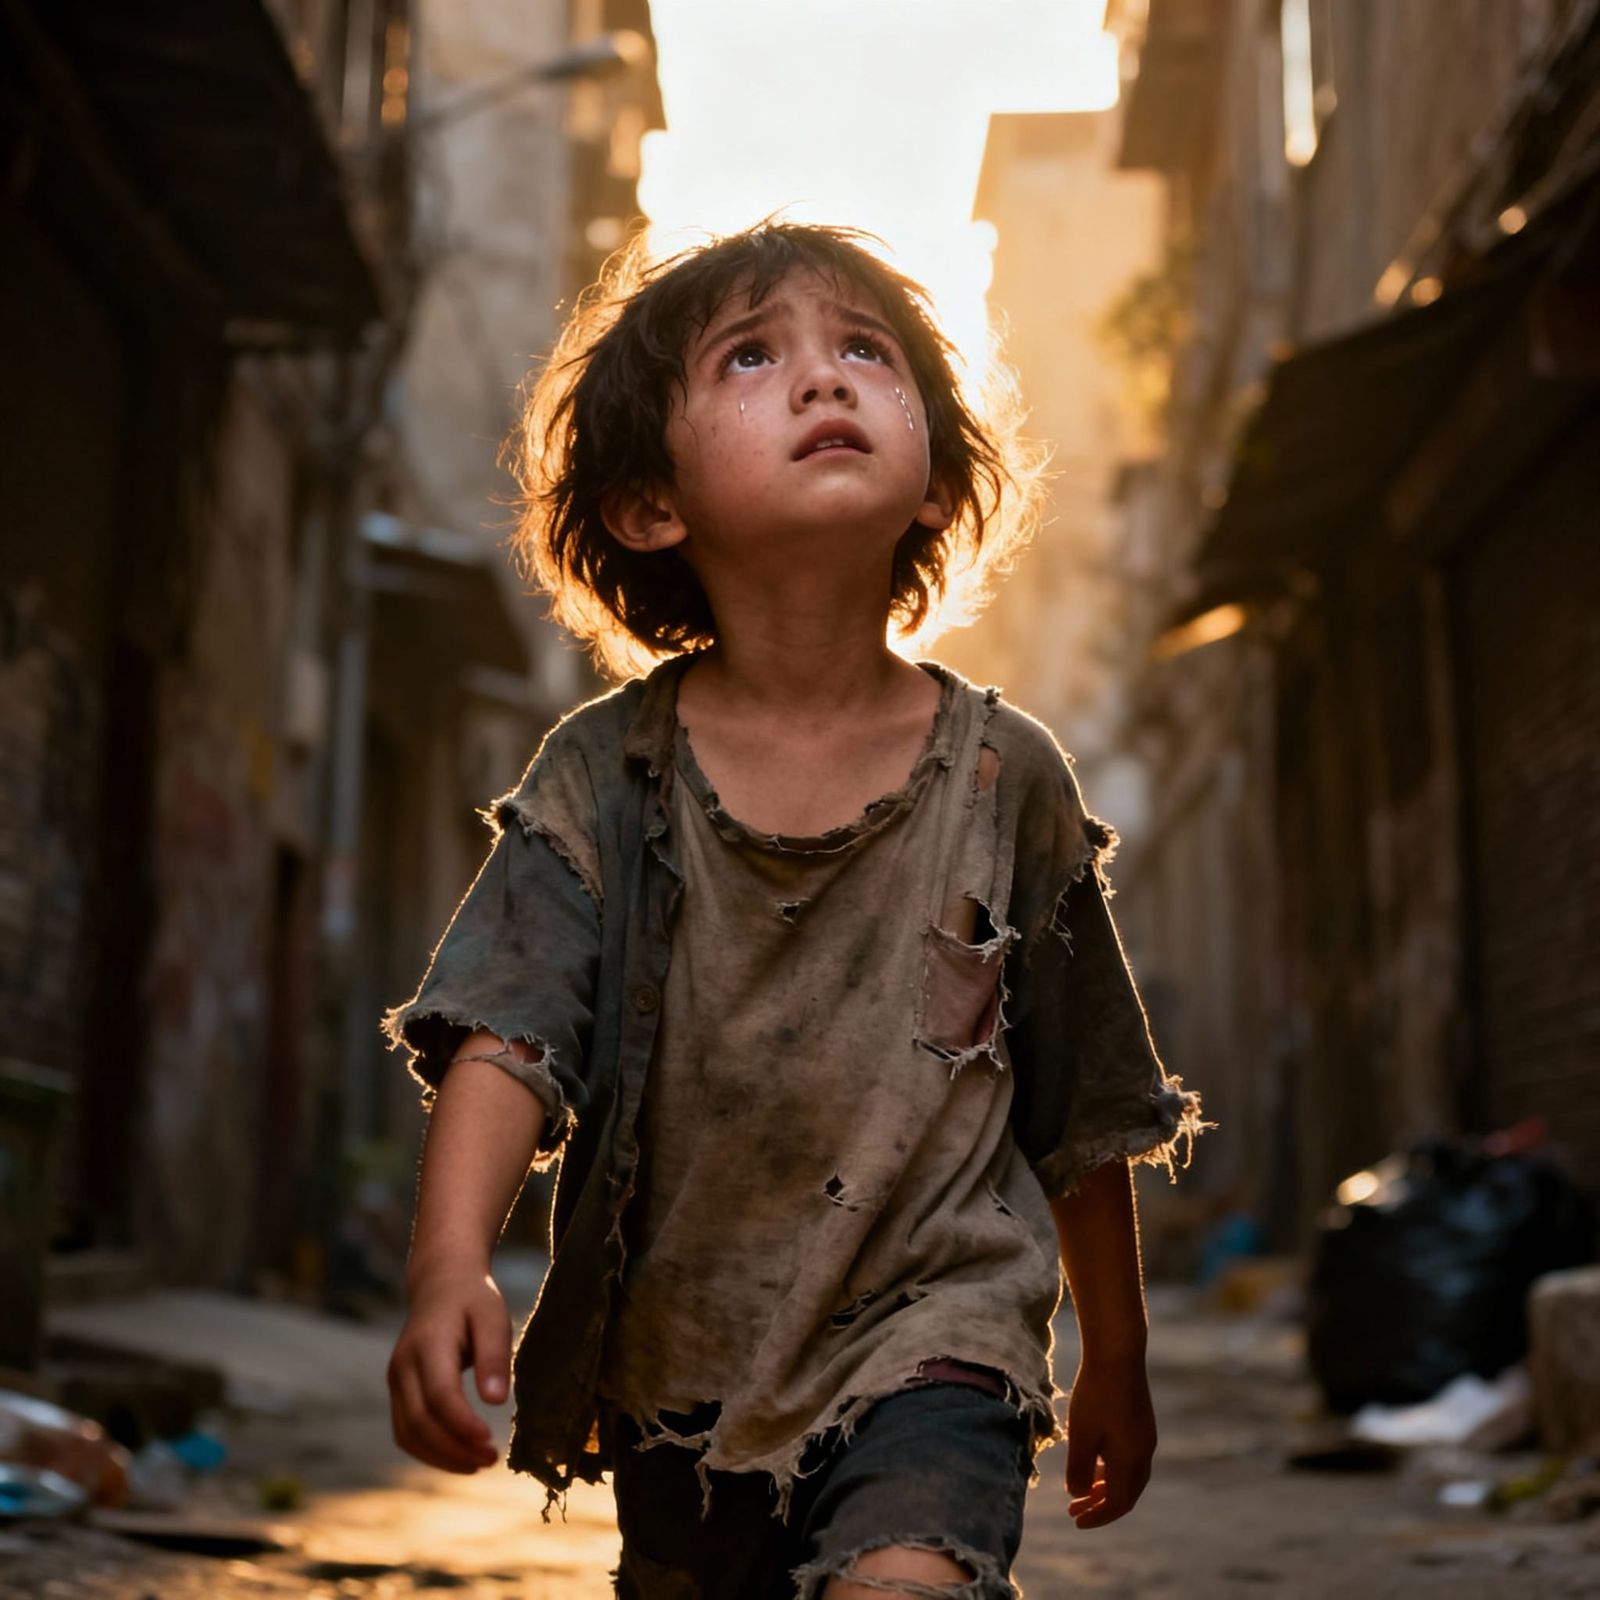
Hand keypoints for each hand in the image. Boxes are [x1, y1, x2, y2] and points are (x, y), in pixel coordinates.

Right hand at [387, 1266, 510, 1472]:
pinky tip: (459, 1455)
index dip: (462, 1424)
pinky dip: (429, 1450)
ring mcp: (395, 1379)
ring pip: (408, 1433)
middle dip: (454, 1449)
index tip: (490, 1440)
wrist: (441, 1282)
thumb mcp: (493, 1317)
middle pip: (420, 1421)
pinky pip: (405, 1431)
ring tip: (479, 1463)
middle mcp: (404, 1364)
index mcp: (428, 1343)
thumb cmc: (473, 1300)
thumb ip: (494, 1356)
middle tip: (491, 1460)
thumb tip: (496, 1401)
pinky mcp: (397, 1390)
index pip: (439, 1395)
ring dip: (441, 1457)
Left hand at [1064, 1353, 1155, 1527]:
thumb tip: (1078, 1494)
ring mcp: (1145, 1436)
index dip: (1097, 1517)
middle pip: (1126, 1493)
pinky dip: (1111, 1468)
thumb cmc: (1096, 1394)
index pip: (1118, 1503)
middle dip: (1100, 1505)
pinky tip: (1093, 1459)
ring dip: (1105, 1486)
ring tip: (1081, 1490)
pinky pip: (1129, 1457)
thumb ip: (1080, 1469)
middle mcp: (1144, 1453)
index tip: (1075, 1521)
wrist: (1118, 1353)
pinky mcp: (1141, 1421)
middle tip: (1073, 1511)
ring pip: (1128, 1475)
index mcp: (1131, 1461)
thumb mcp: (1082, 1434)